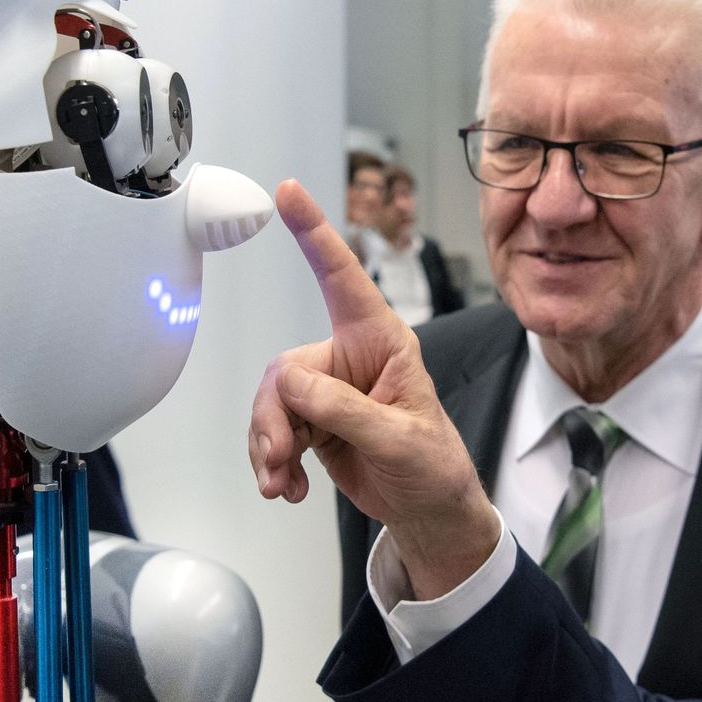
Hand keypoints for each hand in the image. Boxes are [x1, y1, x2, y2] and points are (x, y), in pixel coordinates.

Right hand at [249, 181, 498, 598]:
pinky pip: (271, 429)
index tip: (289, 191)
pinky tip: (287, 488)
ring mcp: (328, 390)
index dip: (315, 232)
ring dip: (268, 445)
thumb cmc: (433, 466)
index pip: (343, 277)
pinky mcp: (312, 421)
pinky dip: (271, 460)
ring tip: (280, 483)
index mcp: (382, 341)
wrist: (428, 509)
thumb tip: (293, 387)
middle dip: (274, 418)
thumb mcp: (400, 439)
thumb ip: (347, 411)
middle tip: (279, 460)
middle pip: (285, 369)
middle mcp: (350, 357)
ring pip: (271, 402)